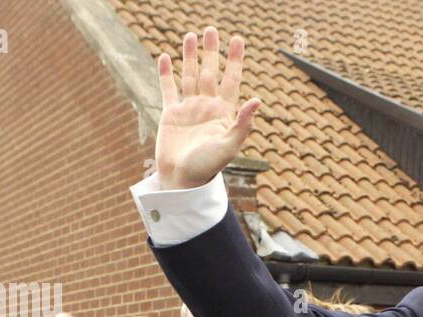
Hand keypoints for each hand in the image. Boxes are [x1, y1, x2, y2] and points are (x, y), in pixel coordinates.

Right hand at [155, 28, 261, 190]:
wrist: (183, 181)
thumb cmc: (208, 167)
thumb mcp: (228, 146)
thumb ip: (242, 124)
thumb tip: (257, 100)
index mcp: (223, 113)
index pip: (231, 80)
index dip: (234, 60)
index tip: (238, 40)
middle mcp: (207, 107)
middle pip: (209, 72)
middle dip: (211, 51)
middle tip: (212, 30)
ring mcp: (189, 109)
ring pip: (189, 76)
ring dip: (190, 56)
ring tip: (191, 35)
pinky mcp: (170, 114)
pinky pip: (168, 89)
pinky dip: (166, 73)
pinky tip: (165, 57)